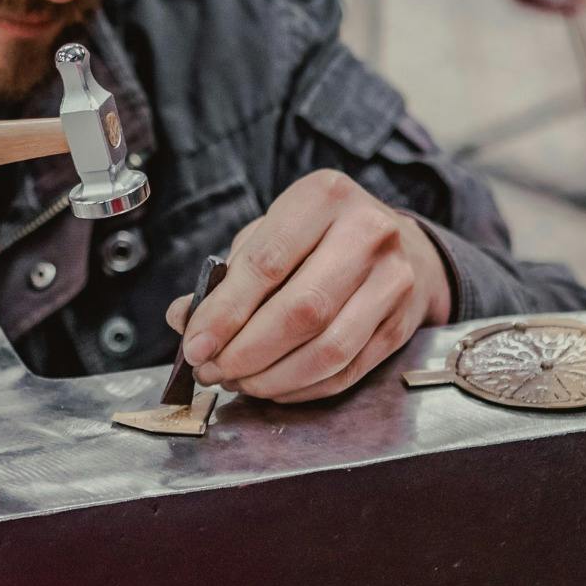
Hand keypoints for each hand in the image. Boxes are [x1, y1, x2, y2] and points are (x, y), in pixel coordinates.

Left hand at [165, 170, 451, 402]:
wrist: (401, 245)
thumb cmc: (320, 238)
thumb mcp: (270, 234)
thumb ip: (227, 275)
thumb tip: (183, 320)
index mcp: (324, 196)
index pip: (266, 263)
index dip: (224, 314)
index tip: (194, 346)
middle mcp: (368, 232)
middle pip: (300, 311)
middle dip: (246, 353)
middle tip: (212, 371)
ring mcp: (394, 279)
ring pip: (327, 349)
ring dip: (273, 378)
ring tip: (239, 381)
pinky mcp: (402, 323)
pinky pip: (347, 371)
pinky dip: (302, 388)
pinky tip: (274, 386)